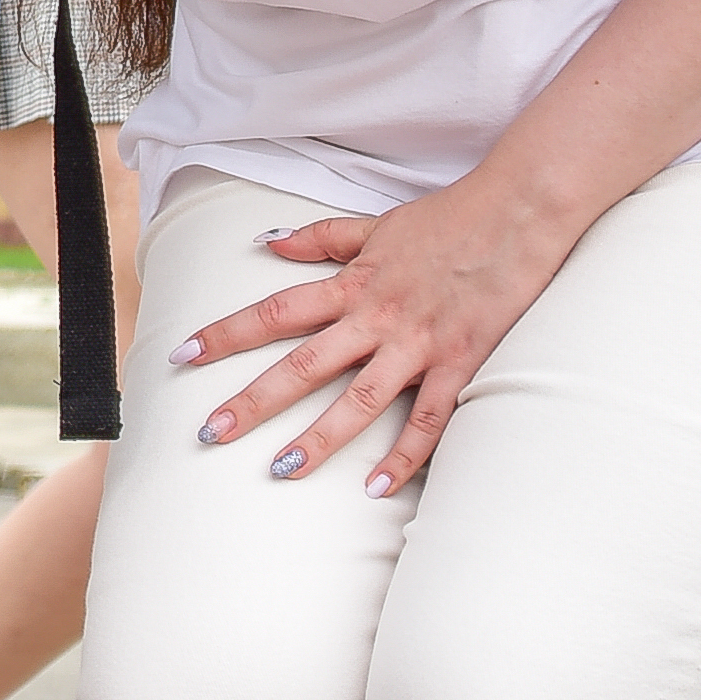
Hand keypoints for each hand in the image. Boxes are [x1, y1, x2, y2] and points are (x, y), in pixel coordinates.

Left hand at [177, 181, 562, 495]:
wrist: (520, 210)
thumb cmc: (449, 217)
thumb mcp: (376, 223)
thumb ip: (321, 240)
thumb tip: (265, 243)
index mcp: (353, 284)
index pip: (275, 311)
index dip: (225, 334)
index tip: (180, 357)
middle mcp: (378, 317)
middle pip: (303, 365)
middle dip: (253, 400)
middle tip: (208, 433)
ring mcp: (419, 344)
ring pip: (360, 399)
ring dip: (320, 437)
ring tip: (282, 469)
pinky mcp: (461, 363)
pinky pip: (429, 420)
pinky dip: (404, 456)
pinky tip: (375, 489)